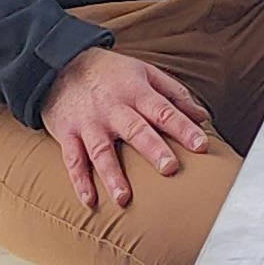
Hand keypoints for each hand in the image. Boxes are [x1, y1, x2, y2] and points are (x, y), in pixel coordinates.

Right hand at [40, 48, 206, 213]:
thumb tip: (203, 117)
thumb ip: (175, 94)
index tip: (202, 146)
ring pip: (102, 150)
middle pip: (135, 129)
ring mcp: (89, 122)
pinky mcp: (68, 134)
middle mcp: (113, 108)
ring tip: (124, 198)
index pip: (164, 111)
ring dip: (112, 175)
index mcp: (136, 92)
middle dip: (153, 149)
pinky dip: (79, 181)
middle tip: (170, 169)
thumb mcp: (145, 72)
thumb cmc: (111, 72)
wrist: (60, 63)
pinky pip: (73, 159)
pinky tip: (89, 201)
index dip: (183, 128)